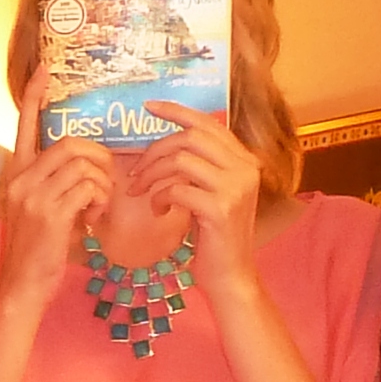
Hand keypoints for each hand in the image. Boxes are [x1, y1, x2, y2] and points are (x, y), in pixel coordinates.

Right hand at [0, 88, 114, 309]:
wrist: (22, 286)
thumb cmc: (38, 250)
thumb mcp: (43, 209)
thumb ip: (59, 184)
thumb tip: (92, 168)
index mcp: (16, 173)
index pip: (24, 124)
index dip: (34, 96)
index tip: (44, 69)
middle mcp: (19, 178)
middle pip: (72, 143)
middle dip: (100, 159)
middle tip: (105, 184)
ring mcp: (32, 195)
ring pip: (84, 164)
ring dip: (103, 184)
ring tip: (98, 207)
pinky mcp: (49, 213)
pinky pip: (89, 187)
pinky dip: (100, 201)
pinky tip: (93, 221)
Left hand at [128, 102, 262, 288]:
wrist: (230, 275)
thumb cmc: (215, 236)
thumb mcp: (212, 194)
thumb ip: (201, 167)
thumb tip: (169, 142)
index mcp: (245, 160)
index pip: (208, 123)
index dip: (177, 111)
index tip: (148, 106)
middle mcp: (245, 168)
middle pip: (190, 138)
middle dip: (155, 150)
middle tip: (136, 171)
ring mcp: (235, 188)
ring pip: (181, 161)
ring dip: (152, 175)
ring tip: (141, 192)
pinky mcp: (220, 209)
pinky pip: (177, 189)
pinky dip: (159, 197)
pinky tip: (159, 210)